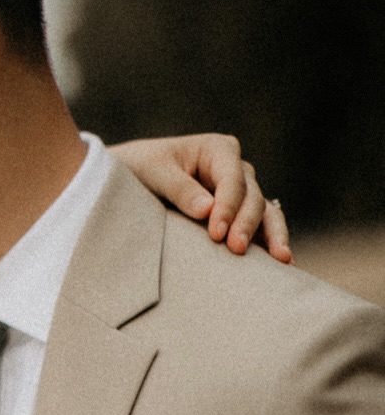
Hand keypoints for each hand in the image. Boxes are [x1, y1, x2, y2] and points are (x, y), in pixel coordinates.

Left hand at [111, 133, 292, 262]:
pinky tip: (281, 264)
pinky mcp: (238, 214)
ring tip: (281, 260)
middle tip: (236, 249)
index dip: (228, 207)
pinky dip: (269, 243)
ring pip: (265, 212)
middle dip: (246, 224)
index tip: (216, 233)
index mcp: (218, 150)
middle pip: (252, 197)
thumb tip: (207, 210)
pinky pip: (260, 227)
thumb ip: (180, 189)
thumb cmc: (140, 169)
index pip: (232, 180)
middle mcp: (235, 168)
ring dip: (272, 235)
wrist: (132, 178)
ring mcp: (240, 192)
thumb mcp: (154, 173)